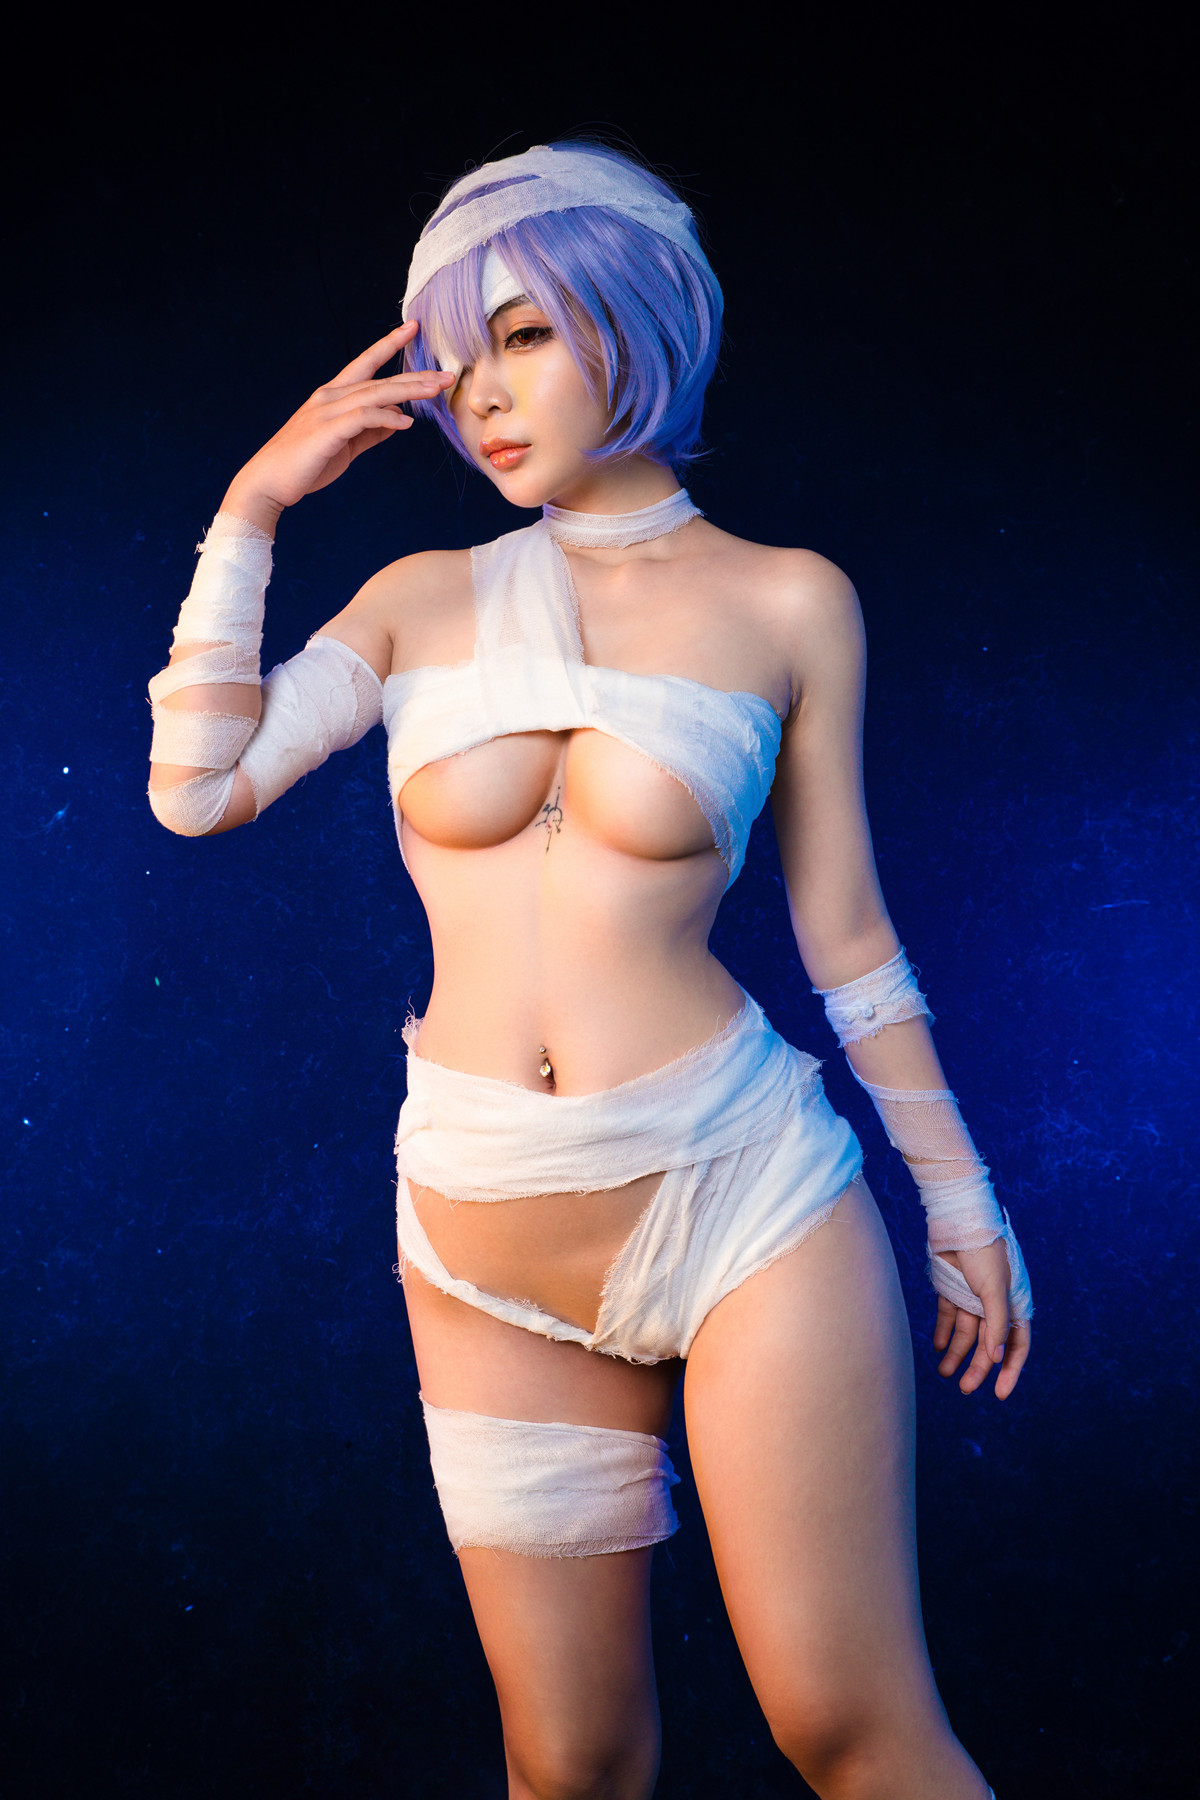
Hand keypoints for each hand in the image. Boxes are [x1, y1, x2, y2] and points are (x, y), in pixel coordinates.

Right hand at [220, 323, 454, 531]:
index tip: (412, 329)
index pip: (366, 364)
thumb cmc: (307, 463)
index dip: (389, 345)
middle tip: (446, 375)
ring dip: (407, 391)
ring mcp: (327, 411)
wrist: (271, 482)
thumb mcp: (346, 444)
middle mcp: (330, 396)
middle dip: (415, 376)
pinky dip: (385, 417)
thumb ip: (372, 431)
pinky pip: (362, 417)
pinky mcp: (327, 430)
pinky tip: (405, 423)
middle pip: (379, 379)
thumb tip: (400, 420)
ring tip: (435, 391)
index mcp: (333, 395)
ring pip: (374, 393)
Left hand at [932, 1239, 1029, 1399]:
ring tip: (944, 1373)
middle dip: (977, 1367)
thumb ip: (997, 1324)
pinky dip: (942, 1332)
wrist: (958, 1220)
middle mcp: (994, 1304)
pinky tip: (936, 1347)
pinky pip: (948, 1316)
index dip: (1010, 1370)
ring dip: (956, 1353)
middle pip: (988, 1344)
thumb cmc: (984, 1252)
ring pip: (966, 1333)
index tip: (999, 1394)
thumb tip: (997, 1356)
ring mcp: (971, 1297)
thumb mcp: (994, 1289)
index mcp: (1014, 1304)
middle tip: (964, 1388)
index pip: (1016, 1345)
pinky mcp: (951, 1288)